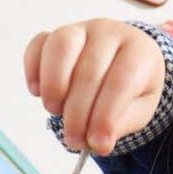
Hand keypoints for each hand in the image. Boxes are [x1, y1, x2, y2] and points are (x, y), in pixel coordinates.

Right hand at [23, 19, 165, 153]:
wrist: (125, 58)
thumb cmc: (133, 86)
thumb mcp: (140, 108)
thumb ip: (121, 124)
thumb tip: (96, 143)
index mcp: (139, 51)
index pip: (121, 81)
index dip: (106, 115)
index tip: (97, 144)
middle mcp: (109, 32)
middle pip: (88, 70)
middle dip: (77, 113)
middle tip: (74, 140)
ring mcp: (80, 29)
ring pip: (61, 47)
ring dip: (53, 85)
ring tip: (54, 111)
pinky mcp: (55, 34)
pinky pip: (38, 45)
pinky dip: (32, 69)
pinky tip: (37, 92)